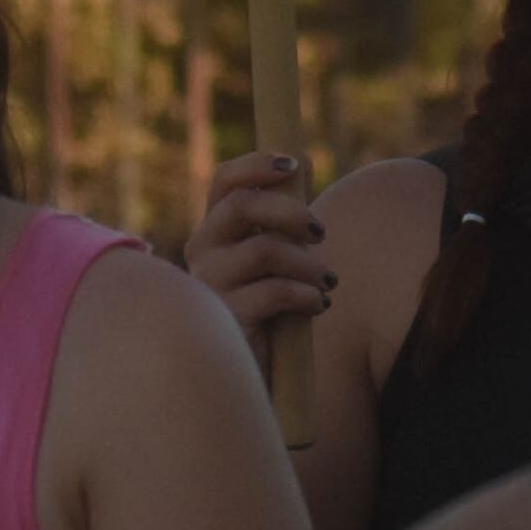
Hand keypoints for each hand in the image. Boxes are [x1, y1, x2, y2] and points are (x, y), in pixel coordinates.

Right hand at [192, 151, 331, 352]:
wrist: (250, 371)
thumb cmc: (267, 308)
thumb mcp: (277, 256)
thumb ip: (285, 215)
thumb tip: (304, 159)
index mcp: (214, 231)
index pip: (224, 181)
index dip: (257, 164)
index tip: (296, 164)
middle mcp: (202, 252)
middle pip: (240, 206)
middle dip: (290, 211)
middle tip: (321, 232)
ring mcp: (209, 286)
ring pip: (263, 250)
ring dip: (308, 262)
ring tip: (328, 282)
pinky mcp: (226, 318)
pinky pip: (274, 292)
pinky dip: (305, 294)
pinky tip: (318, 304)